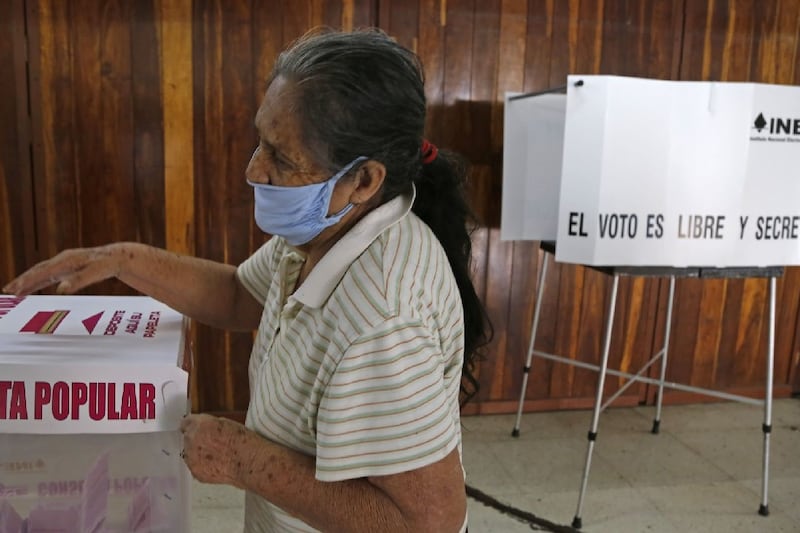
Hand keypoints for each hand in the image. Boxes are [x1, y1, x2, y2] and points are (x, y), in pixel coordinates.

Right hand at [2, 244, 123, 296]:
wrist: (116, 256)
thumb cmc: (107, 264)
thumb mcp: (96, 273)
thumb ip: (79, 281)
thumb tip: (61, 290)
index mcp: (67, 261)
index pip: (42, 272)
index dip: (28, 281)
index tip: (15, 290)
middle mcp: (62, 260)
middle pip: (37, 271)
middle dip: (21, 281)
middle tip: (7, 291)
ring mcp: (63, 262)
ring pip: (40, 272)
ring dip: (26, 281)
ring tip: (12, 291)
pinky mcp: (66, 266)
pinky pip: (47, 274)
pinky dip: (36, 281)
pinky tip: (29, 289)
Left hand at [179, 414, 250, 487]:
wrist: (249, 463)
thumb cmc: (243, 442)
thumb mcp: (226, 422)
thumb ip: (209, 424)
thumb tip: (203, 427)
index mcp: (200, 425)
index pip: (186, 422)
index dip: (194, 426)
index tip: (196, 429)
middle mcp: (192, 440)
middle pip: (187, 438)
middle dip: (197, 440)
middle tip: (213, 444)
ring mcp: (192, 458)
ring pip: (189, 453)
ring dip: (198, 454)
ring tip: (216, 456)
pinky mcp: (195, 472)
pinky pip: (195, 466)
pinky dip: (202, 466)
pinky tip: (216, 465)